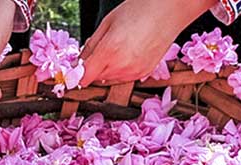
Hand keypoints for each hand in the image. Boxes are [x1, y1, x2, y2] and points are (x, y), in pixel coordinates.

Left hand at [80, 0, 213, 84]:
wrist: (168, 10)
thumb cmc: (138, 10)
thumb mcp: (107, 23)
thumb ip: (91, 46)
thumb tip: (79, 63)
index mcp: (110, 51)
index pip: (83, 77)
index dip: (75, 75)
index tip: (72, 71)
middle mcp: (122, 66)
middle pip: (95, 78)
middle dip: (92, 67)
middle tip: (99, 48)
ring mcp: (135, 72)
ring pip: (109, 79)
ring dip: (106, 69)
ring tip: (117, 47)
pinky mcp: (144, 73)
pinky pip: (124, 78)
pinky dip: (120, 70)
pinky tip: (128, 52)